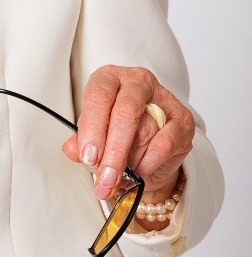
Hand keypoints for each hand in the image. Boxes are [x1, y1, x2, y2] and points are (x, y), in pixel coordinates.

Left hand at [61, 66, 193, 201]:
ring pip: (145, 132)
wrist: (148, 149)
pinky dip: (148, 163)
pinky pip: (165, 144)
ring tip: (120, 176)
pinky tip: (140, 171)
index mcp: (109, 78)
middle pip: (125, 112)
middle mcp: (137, 82)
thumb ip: (81, 143)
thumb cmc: (115, 135)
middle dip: (113, 151)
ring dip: (130, 162)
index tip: (89, 157)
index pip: (99, 96)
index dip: (92, 129)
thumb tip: (73, 150)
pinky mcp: (183, 119)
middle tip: (106, 178)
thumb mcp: (93, 136)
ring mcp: (163, 98)